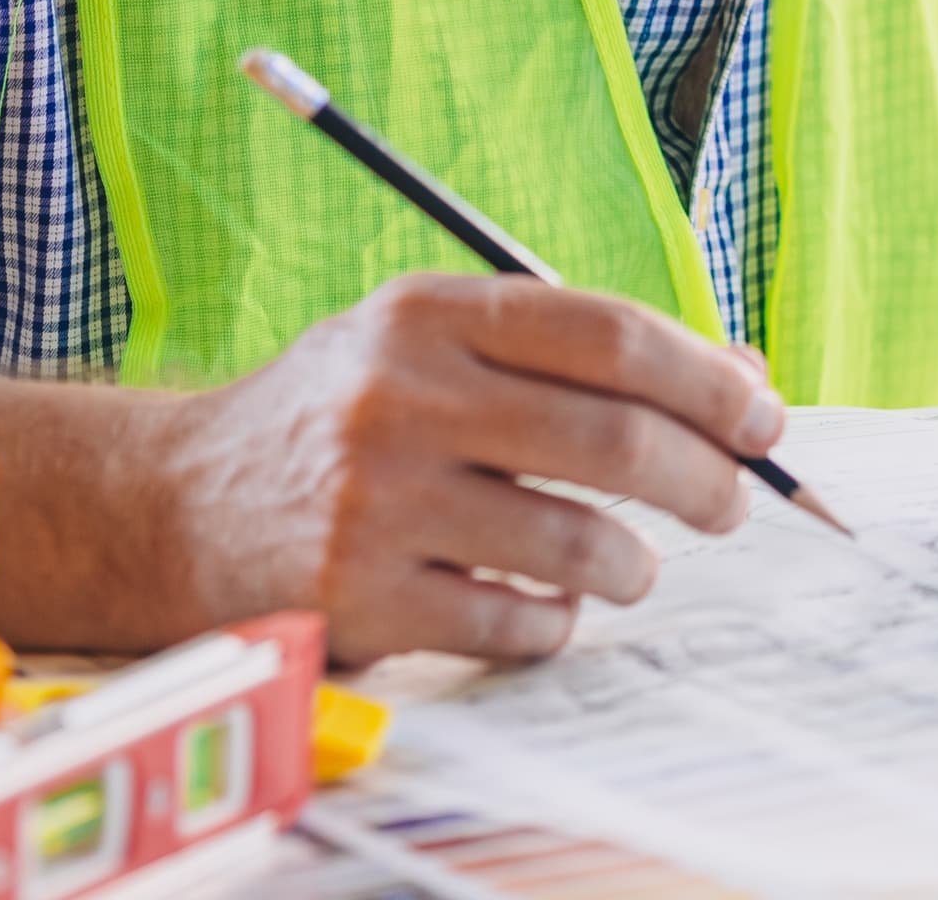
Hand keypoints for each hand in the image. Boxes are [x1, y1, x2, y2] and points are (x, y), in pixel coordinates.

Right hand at [145, 275, 782, 661]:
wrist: (174, 505)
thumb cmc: (343, 416)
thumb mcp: (439, 346)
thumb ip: (579, 352)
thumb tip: (745, 376)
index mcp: (430, 312)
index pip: (609, 334)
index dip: (707, 380)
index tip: (763, 415)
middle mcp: (401, 395)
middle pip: (611, 438)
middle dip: (704, 478)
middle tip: (732, 502)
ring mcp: (376, 501)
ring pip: (575, 542)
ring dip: (634, 563)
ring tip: (633, 564)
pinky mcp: (359, 596)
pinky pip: (513, 623)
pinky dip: (557, 622)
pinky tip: (551, 606)